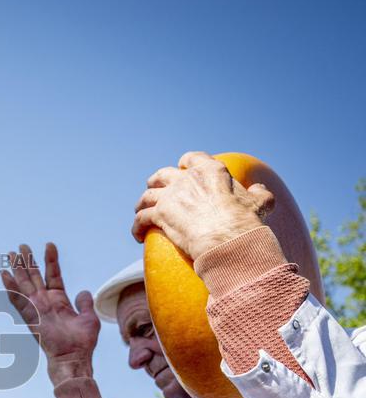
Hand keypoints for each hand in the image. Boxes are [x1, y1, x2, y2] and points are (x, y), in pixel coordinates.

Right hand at [0, 243, 99, 385]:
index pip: (53, 274)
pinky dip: (10, 287)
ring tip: (12, 254)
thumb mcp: (88, 317)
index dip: (51, 260)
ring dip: (18, 268)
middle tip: (21, 246)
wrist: (73, 357)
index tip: (49, 244)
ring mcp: (36, 308)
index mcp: (58, 299)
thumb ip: (85, 303)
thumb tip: (83, 291)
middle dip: (28, 260)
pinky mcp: (30, 316)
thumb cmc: (82, 342)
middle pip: (34, 276)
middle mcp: (45, 301)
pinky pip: (18, 299)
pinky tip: (4, 274)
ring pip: (24, 283)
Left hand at [132, 151, 273, 259]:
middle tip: (156, 189)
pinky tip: (137, 235)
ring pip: (147, 196)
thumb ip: (259, 193)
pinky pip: (141, 219)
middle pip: (162, 175)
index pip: (193, 158)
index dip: (185, 163)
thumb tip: (260, 188)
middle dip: (157, 181)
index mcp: (211, 171)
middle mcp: (186, 179)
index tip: (181, 167)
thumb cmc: (246, 222)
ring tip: (140, 212)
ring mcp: (171, 196)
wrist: (229, 239)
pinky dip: (136, 227)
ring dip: (141, 204)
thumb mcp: (260, 203)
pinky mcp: (160, 215)